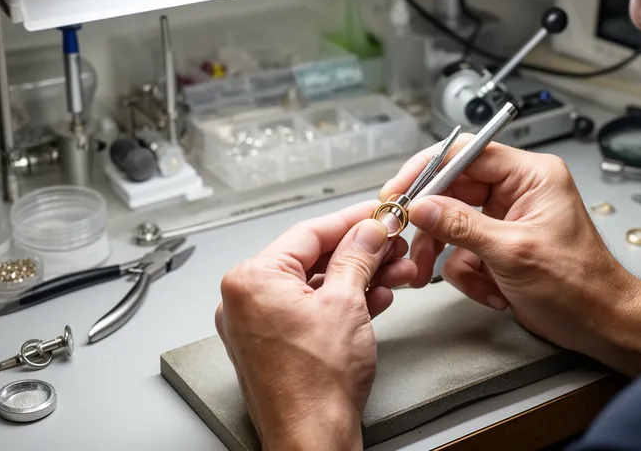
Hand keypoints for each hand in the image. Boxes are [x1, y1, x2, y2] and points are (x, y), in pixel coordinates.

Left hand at [215, 201, 416, 449]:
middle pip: (312, 257)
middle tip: (392, 243)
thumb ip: (357, 257)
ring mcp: (258, 325)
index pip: (308, 232)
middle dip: (360, 252)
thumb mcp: (346, 303)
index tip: (379, 213)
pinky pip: (311, 310)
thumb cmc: (315, 386)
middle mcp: (246, 300)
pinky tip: (375, 299)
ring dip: (358, 278)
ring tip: (394, 273)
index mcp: (251, 280)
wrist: (312, 440)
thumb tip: (369, 232)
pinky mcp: (275, 345)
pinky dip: (343, 304)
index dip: (352, 219)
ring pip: (316, 285)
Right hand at [380, 137, 640, 367]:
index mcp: (531, 176)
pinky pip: (464, 253)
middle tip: (410, 242)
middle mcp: (519, 191)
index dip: (428, 170)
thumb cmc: (580, 285)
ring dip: (452, 257)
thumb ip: (462, 226)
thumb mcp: (513, 252)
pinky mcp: (501, 246)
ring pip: (454, 226)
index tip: (400, 190)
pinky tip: (494, 291)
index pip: (466, 154)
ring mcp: (508, 220)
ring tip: (460, 279)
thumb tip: (422, 206)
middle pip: (454, 191)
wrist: (600, 324)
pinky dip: (471, 276)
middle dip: (435, 226)